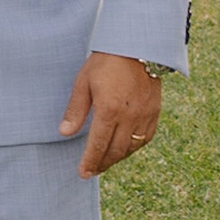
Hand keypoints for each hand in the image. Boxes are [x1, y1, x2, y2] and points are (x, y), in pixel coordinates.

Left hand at [60, 53, 163, 176]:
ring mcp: (144, 115)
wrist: (137, 46)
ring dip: (117, 158)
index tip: (83, 173)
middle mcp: (129, 117)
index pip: (98, 145)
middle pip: (116, 151)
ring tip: (105, 162)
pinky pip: (145, 138)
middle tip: (91, 171)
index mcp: (109, 110)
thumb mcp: (83, 83)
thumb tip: (64, 133)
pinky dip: (134, 147)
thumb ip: (75, 110)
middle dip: (102, 164)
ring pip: (132, 147)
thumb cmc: (105, 62)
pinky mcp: (154, 112)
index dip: (90, 162)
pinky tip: (125, 149)